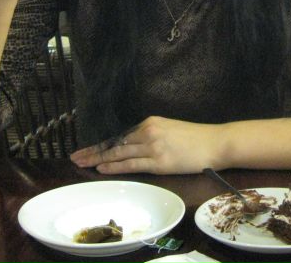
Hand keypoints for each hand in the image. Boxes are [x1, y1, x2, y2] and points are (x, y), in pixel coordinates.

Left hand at [69, 116, 223, 174]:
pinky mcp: (159, 162)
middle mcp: (148, 131)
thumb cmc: (196, 139)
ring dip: (98, 159)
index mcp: (150, 122)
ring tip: (81, 164)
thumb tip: (136, 145)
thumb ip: (152, 135)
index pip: (120, 135)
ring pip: (119, 153)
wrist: (216, 143)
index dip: (102, 144)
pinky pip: (131, 164)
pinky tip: (101, 169)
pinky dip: (114, 167)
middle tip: (75, 156)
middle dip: (93, 150)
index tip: (87, 149)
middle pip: (115, 143)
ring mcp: (153, 146)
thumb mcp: (170, 129)